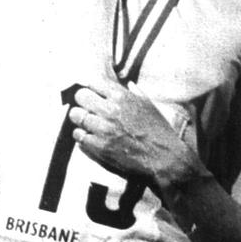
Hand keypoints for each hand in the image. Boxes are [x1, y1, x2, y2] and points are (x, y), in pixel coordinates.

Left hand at [69, 76, 200, 184]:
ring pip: (76, 117)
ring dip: (81, 119)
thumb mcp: (149, 105)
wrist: (164, 159)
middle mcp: (110, 110)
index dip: (91, 87)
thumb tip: (128, 84)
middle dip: (83, 101)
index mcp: (122, 97)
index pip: (92, 82)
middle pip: (80, 97)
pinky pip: (79, 137)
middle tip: (87, 107)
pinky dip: (82, 136)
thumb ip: (135, 92)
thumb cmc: (159, 130)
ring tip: (88, 124)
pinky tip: (91, 137)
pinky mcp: (99, 148)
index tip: (92, 93)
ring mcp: (102, 130)